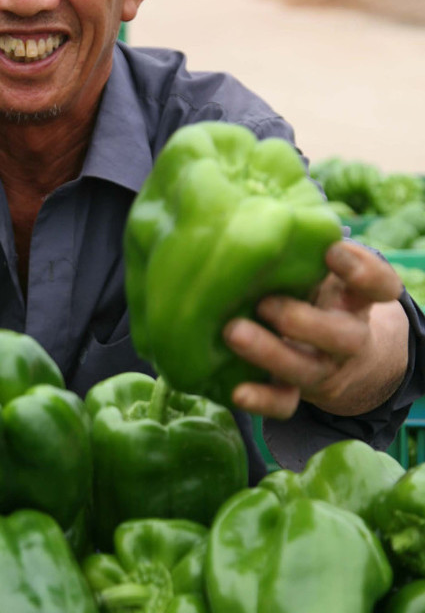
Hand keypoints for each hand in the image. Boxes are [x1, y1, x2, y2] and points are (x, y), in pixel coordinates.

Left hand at [222, 239, 408, 419]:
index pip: (379, 287)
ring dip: (270, 353)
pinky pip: (284, 404)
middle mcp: (347, 337)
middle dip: (303, 321)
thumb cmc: (316, 296)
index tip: (332, 252)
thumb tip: (254, 207)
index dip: (363, 272)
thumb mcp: (322, 274)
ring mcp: (323, 368)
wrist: (339, 359)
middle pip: (341, 337)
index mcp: (356, 301)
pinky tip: (236, 392)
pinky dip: (261, 400)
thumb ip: (304, 250)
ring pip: (306, 369)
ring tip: (233, 332)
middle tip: (265, 302)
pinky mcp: (297, 392)